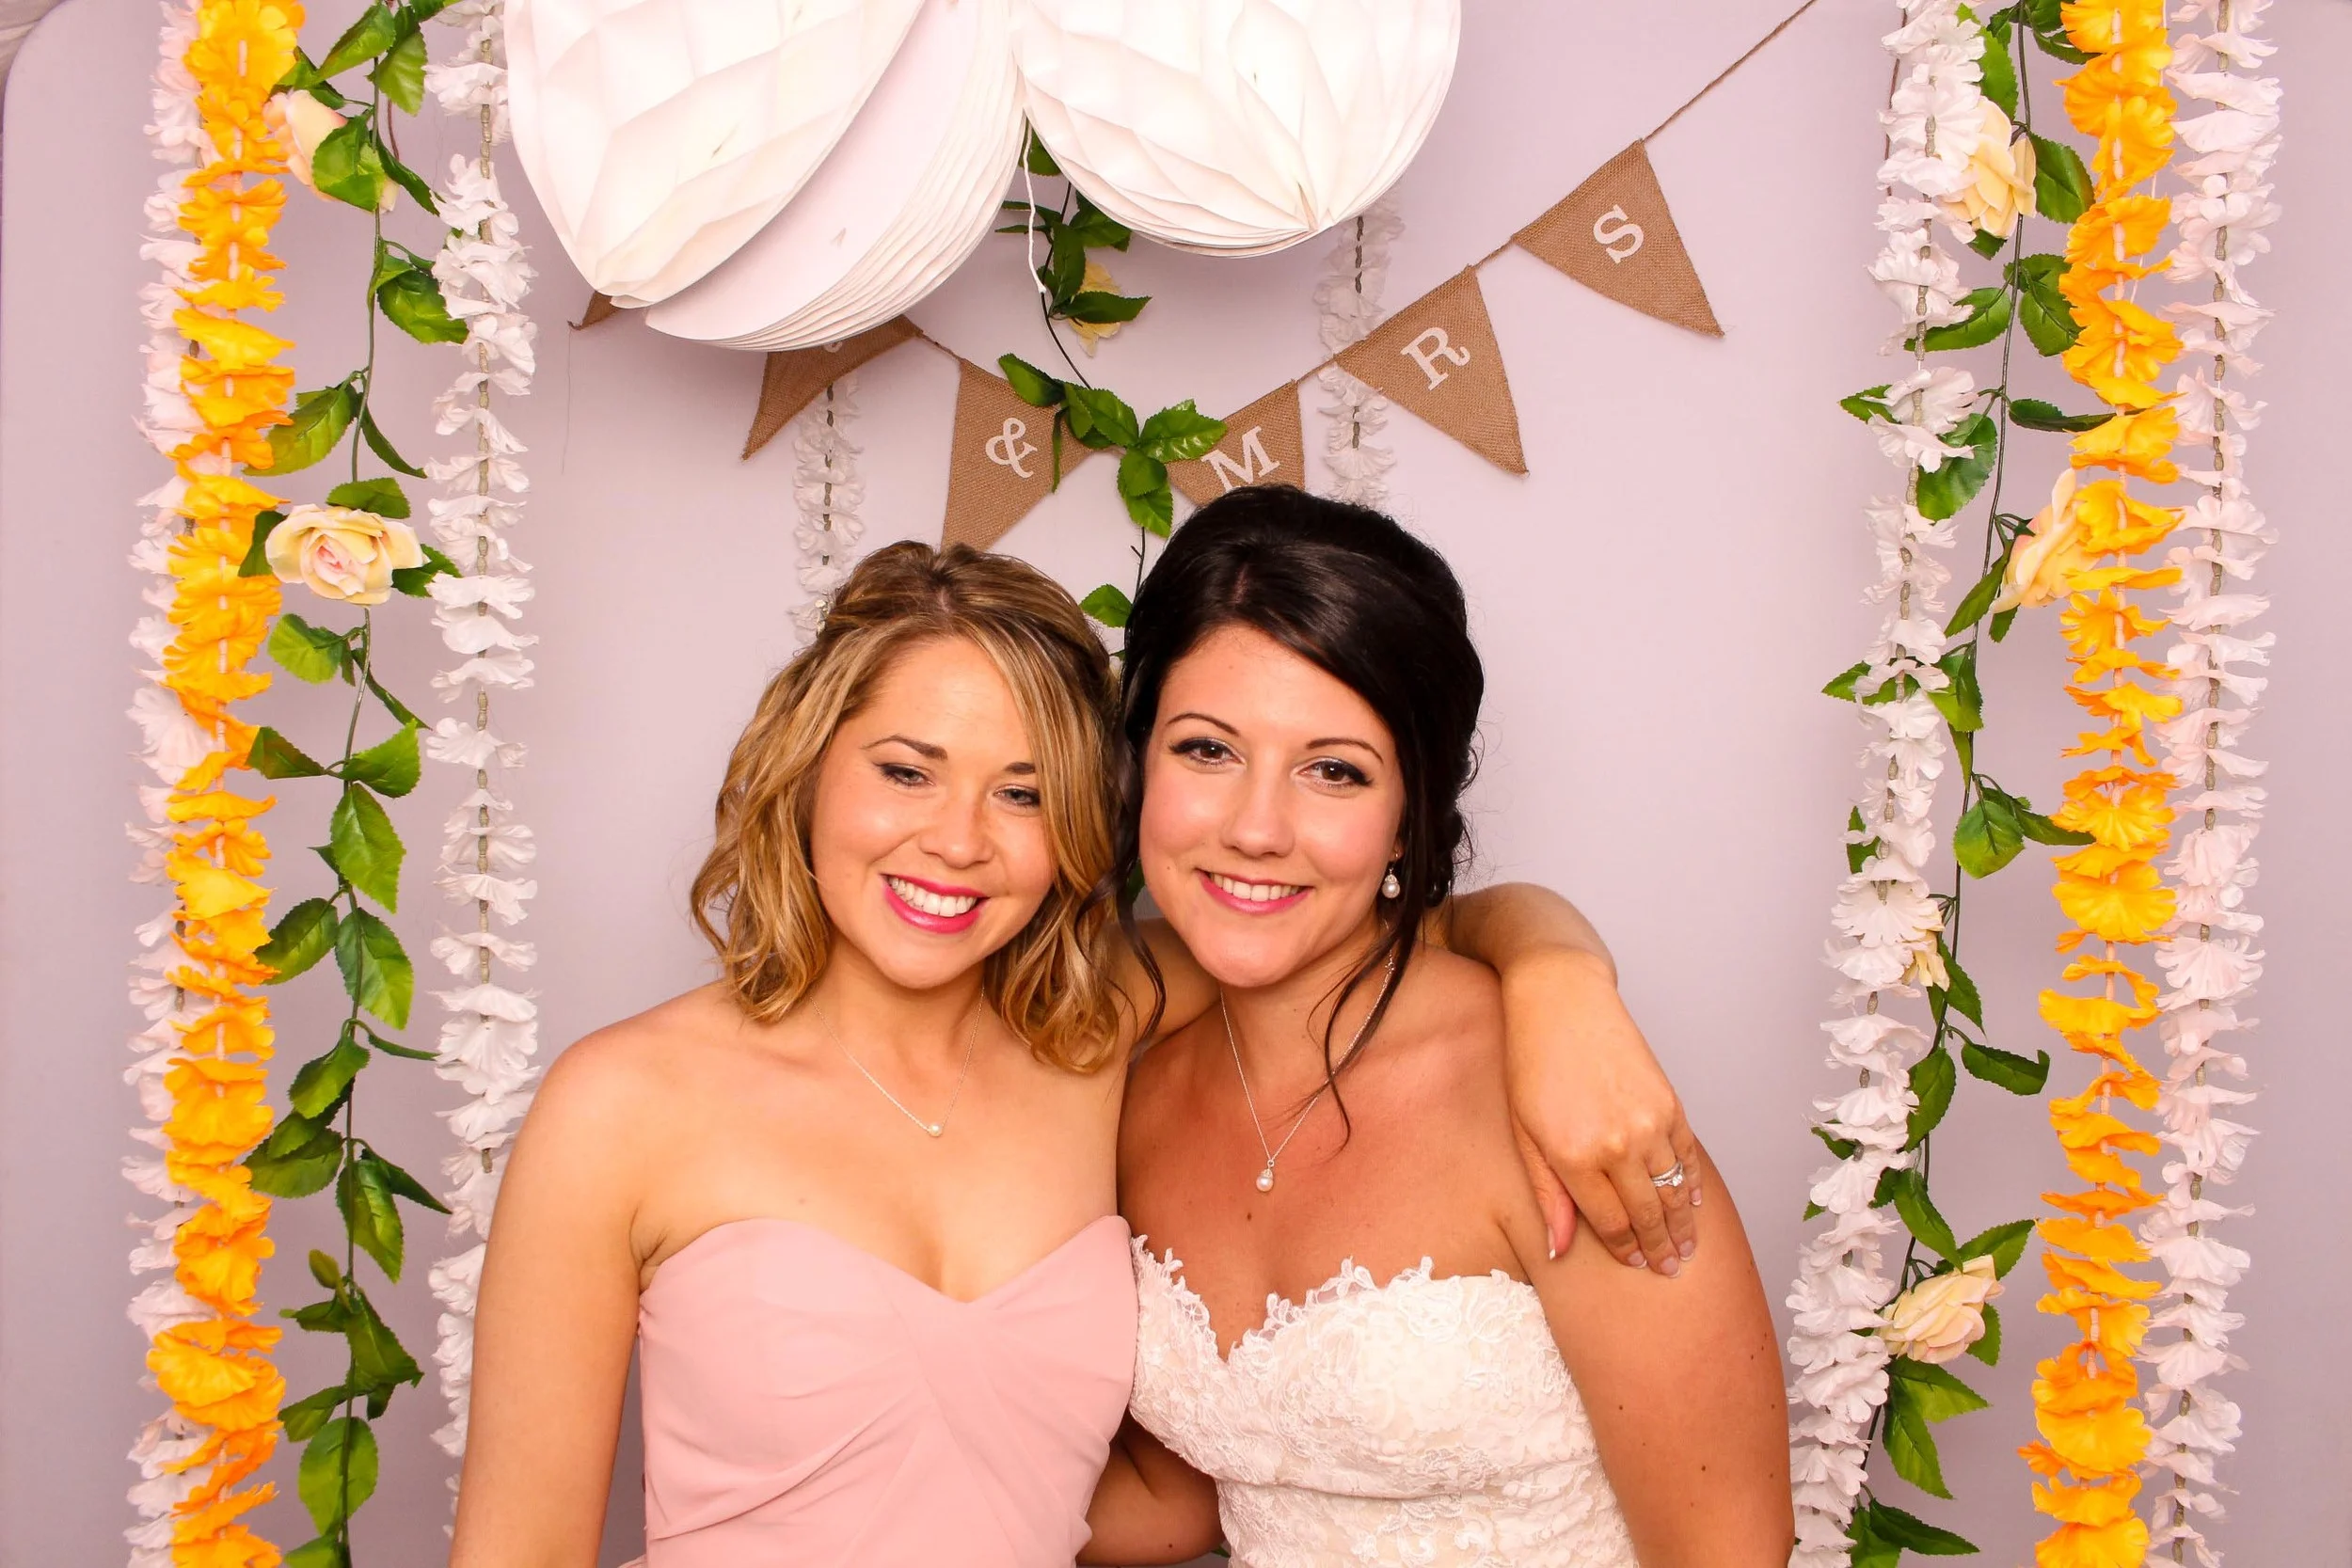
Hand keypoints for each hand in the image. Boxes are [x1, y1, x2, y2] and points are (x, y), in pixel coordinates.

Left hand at [1499, 950, 1700, 1276]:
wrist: (1561, 1000)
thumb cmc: (1531, 1063)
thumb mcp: (1524, 1133)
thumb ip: (1548, 1195)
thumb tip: (1559, 1250)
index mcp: (1575, 1157)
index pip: (1611, 1223)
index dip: (1627, 1250)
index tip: (1636, 1265)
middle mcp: (1617, 1144)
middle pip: (1648, 1214)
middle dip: (1660, 1247)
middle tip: (1670, 1270)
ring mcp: (1649, 1122)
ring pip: (1674, 1190)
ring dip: (1683, 1223)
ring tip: (1686, 1247)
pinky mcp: (1669, 1101)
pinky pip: (1688, 1155)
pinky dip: (1693, 1182)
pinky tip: (1692, 1201)